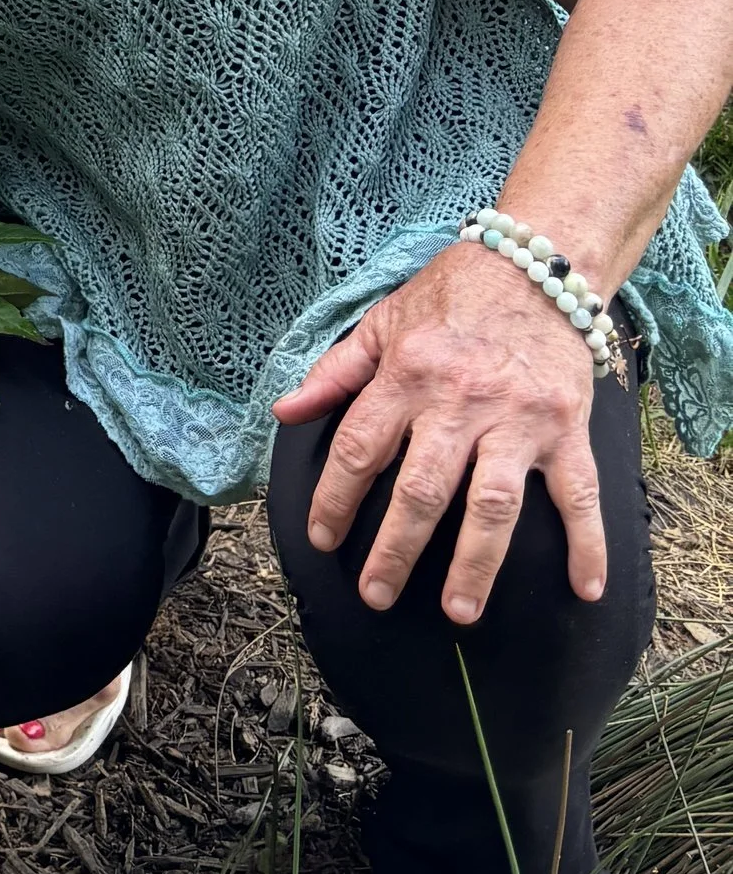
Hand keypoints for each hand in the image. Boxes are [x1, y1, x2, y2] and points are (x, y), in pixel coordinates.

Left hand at [272, 241, 605, 623]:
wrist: (534, 262)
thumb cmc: (451, 295)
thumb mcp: (383, 322)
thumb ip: (335, 373)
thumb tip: (285, 412)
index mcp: (407, 374)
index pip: (361, 448)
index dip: (336, 498)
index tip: (322, 538)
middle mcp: (459, 400)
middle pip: (422, 489)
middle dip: (395, 549)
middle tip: (374, 595)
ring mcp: (517, 417)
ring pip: (493, 504)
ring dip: (475, 564)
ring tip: (458, 610)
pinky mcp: (566, 426)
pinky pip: (579, 494)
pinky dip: (588, 543)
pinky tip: (585, 588)